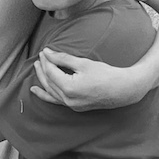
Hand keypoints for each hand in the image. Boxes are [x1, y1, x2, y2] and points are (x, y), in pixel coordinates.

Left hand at [29, 49, 149, 110]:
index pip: (51, 72)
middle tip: (40, 57)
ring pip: (51, 91)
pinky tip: (35, 90)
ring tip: (36, 68)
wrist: (123, 90)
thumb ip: (63, 59)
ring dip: (42, 79)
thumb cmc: (106, 74)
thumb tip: (47, 53)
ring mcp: (71, 105)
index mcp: (69, 88)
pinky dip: (45, 95)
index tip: (44, 51)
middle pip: (49, 81)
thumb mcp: (83, 63)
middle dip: (43, 68)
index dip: (46, 60)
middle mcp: (68, 99)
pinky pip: (55, 101)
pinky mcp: (74, 107)